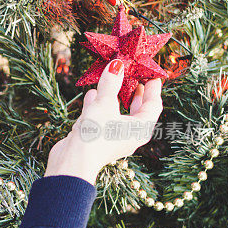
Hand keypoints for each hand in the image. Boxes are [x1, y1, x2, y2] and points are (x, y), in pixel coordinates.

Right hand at [44, 59, 163, 184]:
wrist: (73, 162)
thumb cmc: (96, 134)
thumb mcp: (104, 104)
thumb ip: (111, 84)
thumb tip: (117, 66)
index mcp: (141, 129)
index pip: (154, 105)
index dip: (153, 89)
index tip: (151, 74)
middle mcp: (130, 135)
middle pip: (138, 111)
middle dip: (135, 93)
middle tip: (135, 76)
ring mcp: (114, 138)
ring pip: (118, 114)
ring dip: (115, 98)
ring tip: (113, 81)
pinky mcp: (98, 140)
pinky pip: (103, 119)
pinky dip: (99, 106)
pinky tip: (92, 94)